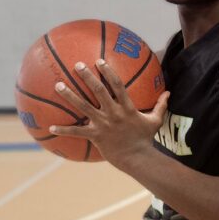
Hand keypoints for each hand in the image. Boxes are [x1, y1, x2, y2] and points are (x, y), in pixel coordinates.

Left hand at [50, 58, 169, 165]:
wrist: (137, 158)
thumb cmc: (145, 139)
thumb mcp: (155, 121)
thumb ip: (160, 105)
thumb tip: (168, 92)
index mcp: (127, 107)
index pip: (117, 85)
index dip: (108, 72)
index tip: (99, 61)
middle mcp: (113, 113)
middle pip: (98, 91)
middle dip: (87, 77)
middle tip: (78, 65)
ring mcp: (103, 124)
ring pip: (84, 107)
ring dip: (70, 96)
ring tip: (58, 85)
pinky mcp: (96, 136)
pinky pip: (77, 132)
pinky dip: (64, 129)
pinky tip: (51, 126)